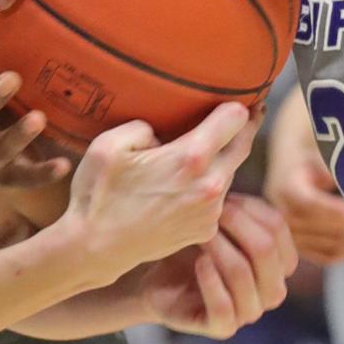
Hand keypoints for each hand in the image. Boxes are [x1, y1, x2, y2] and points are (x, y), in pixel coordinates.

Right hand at [62, 103, 257, 287]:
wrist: (94, 248)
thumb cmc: (98, 194)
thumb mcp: (110, 144)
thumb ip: (144, 125)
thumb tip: (162, 133)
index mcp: (190, 158)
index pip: (235, 119)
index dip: (239, 104)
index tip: (244, 95)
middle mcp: (209, 185)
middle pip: (243, 146)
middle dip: (246, 126)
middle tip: (249, 110)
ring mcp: (209, 211)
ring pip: (229, 173)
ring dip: (224, 158)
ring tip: (211, 146)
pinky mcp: (204, 229)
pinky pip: (216, 198)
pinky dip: (210, 185)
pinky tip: (190, 181)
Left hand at [140, 193, 298, 338]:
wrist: (156, 277)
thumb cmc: (190, 242)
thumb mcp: (214, 219)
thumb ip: (235, 201)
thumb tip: (237, 158)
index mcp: (278, 260)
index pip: (278, 228)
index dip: (250, 207)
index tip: (221, 195)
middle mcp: (271, 288)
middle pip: (265, 249)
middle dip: (235, 224)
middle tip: (208, 209)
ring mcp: (249, 310)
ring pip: (244, 274)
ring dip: (219, 248)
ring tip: (198, 233)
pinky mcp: (223, 327)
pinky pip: (225, 307)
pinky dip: (211, 281)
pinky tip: (198, 263)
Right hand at [266, 148, 343, 264]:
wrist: (293, 166)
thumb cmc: (314, 157)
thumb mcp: (322, 154)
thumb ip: (335, 168)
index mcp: (285, 186)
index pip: (307, 203)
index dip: (332, 210)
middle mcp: (280, 213)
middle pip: (316, 228)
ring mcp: (287, 233)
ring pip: (322, 245)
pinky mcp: (298, 247)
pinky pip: (323, 256)